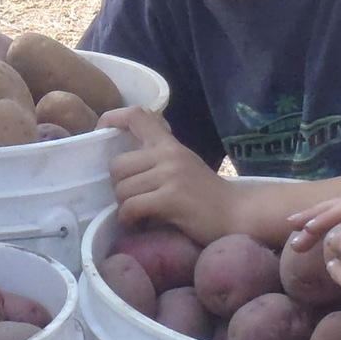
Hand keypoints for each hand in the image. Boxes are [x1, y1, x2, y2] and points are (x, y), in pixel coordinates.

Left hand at [101, 106, 239, 243]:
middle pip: (117, 165)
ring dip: (125, 207)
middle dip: (118, 187)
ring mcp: (171, 175)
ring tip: (139, 216)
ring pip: (122, 189)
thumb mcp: (184, 167)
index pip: (138, 115)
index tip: (101, 132)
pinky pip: (131, 207)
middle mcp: (169, 155)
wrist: (239, 214)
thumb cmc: (210, 197)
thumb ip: (159, 160)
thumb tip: (126, 167)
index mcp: (170, 145)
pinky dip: (129, 220)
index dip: (112, 118)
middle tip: (131, 200)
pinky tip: (139, 225)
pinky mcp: (172, 198)